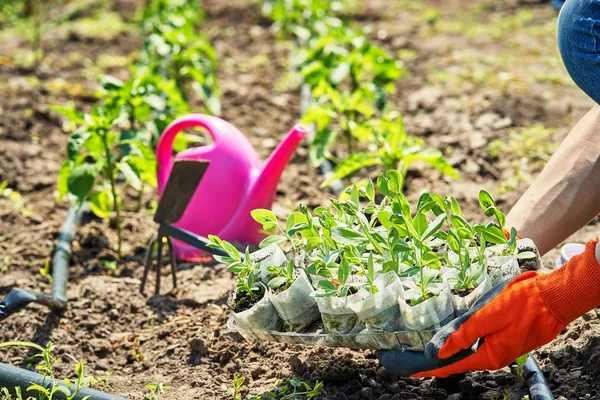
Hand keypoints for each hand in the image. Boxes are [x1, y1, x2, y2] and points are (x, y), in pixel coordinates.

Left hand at [378, 240, 599, 376]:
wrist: (553, 298)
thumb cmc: (522, 304)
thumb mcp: (488, 317)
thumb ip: (464, 334)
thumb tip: (442, 351)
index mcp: (490, 356)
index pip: (454, 365)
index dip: (432, 369)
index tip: (413, 372)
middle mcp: (496, 357)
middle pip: (462, 361)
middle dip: (441, 361)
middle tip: (418, 359)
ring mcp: (503, 348)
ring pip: (472, 352)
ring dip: (453, 351)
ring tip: (433, 349)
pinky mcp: (507, 338)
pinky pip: (481, 343)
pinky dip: (466, 343)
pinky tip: (457, 338)